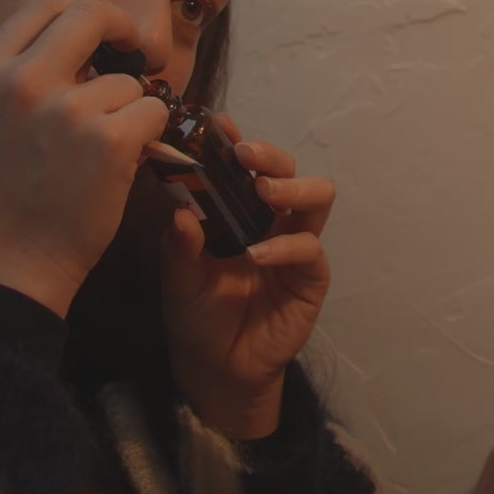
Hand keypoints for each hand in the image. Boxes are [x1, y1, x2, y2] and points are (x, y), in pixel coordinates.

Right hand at [0, 0, 169, 316]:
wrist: (0, 270)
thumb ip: (16, 78)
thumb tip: (73, 48)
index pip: (42, 6)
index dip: (83, 13)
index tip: (103, 33)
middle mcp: (21, 82)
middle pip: (91, 15)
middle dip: (123, 31)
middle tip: (137, 58)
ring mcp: (66, 110)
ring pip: (128, 82)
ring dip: (130, 111)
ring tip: (101, 154)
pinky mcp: (108, 141)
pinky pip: (152, 112)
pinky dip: (150, 135)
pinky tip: (124, 163)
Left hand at [161, 114, 334, 439]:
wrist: (215, 370)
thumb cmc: (196, 318)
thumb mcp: (177, 278)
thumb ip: (179, 244)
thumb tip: (178, 207)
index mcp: (238, 212)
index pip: (244, 166)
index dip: (234, 141)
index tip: (217, 123)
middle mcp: (272, 220)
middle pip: (288, 170)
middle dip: (270, 155)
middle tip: (245, 154)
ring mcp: (296, 245)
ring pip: (316, 196)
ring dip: (291, 187)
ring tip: (263, 192)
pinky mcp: (311, 276)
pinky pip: (308, 249)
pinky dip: (284, 246)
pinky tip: (256, 254)